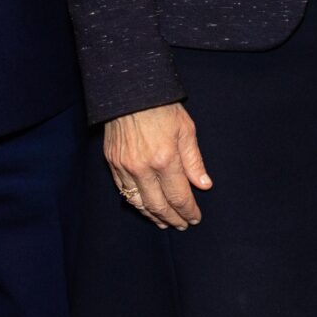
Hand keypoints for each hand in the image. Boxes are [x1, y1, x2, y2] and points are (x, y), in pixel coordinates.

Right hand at [103, 102, 211, 228]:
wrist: (130, 91)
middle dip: (172, 218)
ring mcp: (125, 167)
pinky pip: (124, 191)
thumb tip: (204, 186)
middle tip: (181, 225)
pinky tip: (145, 207)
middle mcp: (143, 168)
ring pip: (139, 203)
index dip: (188, 211)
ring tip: (164, 222)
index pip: (179, 196)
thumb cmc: (162, 108)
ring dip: (153, 216)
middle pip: (159, 205)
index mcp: (165, 159)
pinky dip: (136, 203)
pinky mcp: (113, 163)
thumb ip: (194, 161)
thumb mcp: (186, 130)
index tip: (195, 218)